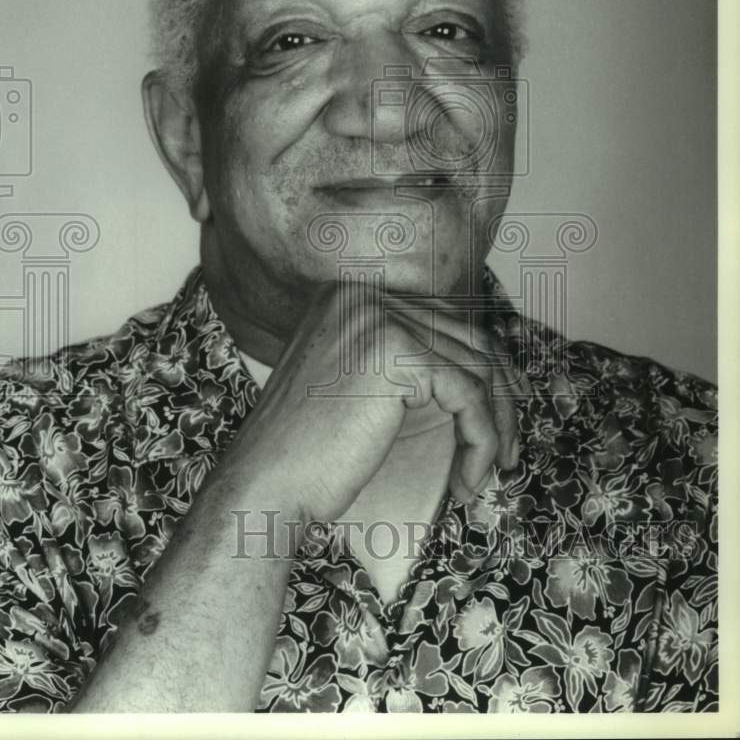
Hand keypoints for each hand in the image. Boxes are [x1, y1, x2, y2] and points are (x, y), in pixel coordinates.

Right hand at [222, 281, 525, 524]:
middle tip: (510, 448)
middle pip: (467, 336)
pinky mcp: (394, 352)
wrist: (267, 484)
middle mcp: (362, 294)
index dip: (484, 365)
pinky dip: (481, 441)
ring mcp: (377, 317)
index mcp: (350, 295)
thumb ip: (405, 361)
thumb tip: (483, 366)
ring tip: (488, 471)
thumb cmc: (310, 450)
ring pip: (475, 367)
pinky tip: (468, 480)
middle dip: (501, 396)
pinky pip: (468, 394)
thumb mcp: (360, 386)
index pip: (443, 319)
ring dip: (494, 426)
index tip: (504, 410)